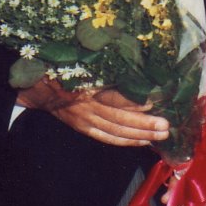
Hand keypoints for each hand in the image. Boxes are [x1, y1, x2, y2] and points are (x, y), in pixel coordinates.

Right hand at [16, 78, 169, 147]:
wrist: (41, 88)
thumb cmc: (66, 70)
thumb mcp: (83, 65)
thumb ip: (105, 69)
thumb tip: (136, 71)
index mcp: (86, 86)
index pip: (113, 98)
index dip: (133, 103)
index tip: (153, 102)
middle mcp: (86, 105)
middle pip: (119, 118)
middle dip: (144, 124)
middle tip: (165, 125)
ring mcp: (84, 119)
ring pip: (116, 131)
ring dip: (140, 134)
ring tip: (161, 135)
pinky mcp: (83, 128)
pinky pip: (107, 138)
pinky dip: (126, 141)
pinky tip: (143, 141)